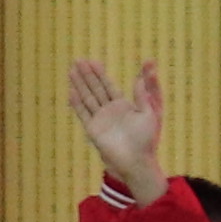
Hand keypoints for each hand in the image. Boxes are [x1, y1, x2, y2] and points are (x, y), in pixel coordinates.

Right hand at [65, 54, 164, 191]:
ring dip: (79, 85)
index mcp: (124, 106)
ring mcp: (100, 120)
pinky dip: (77, 103)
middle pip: (95, 89)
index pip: (109, 86)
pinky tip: (71, 92)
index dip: (100, 74)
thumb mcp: (149, 114)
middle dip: (87, 75)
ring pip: (88, 98)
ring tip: (71, 71)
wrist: (136, 161)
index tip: (93, 61)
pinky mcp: (93, 130)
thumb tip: (141, 78)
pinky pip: (83, 113)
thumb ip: (143, 96)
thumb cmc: (147, 140)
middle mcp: (110, 111)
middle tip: (78, 60)